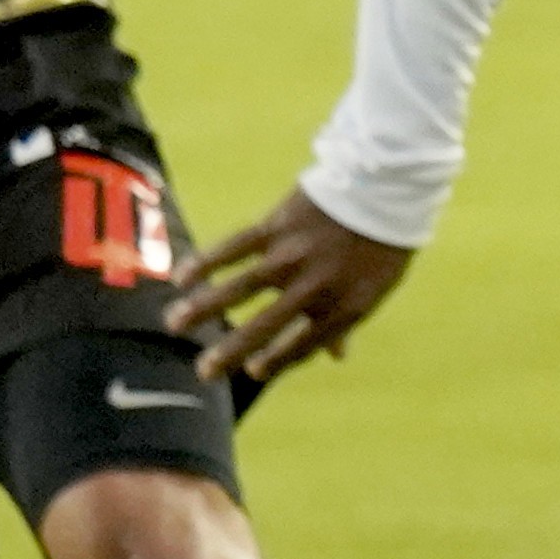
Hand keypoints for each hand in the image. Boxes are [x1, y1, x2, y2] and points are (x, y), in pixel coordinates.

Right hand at [167, 189, 413, 389]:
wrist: (384, 186)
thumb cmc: (381, 243)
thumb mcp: (376, 287)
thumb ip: (348, 319)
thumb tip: (336, 355)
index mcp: (346, 306)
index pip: (305, 343)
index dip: (278, 360)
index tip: (253, 371)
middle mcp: (317, 285)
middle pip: (267, 325)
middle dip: (231, 350)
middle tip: (203, 372)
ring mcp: (294, 254)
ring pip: (241, 287)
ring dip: (205, 307)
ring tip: (175, 323)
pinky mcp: (278, 225)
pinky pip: (235, 246)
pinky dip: (206, 261)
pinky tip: (182, 277)